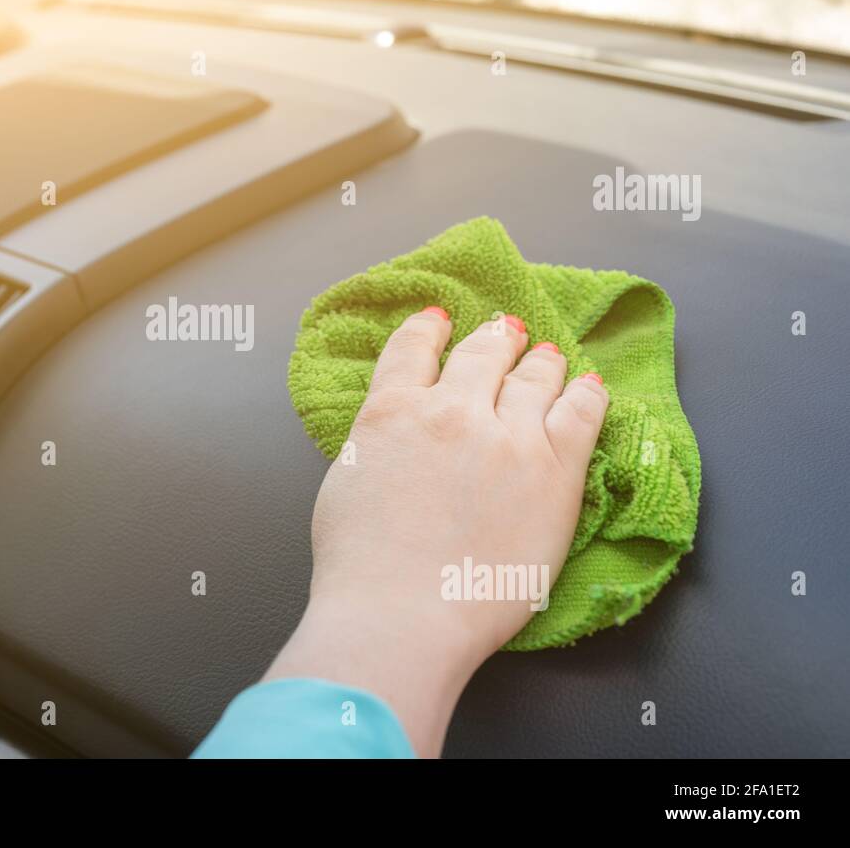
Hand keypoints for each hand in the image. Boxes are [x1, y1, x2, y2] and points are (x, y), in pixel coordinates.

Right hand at [263, 308, 608, 755]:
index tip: (437, 320)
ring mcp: (509, 438)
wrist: (402, 613)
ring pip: (534, 379)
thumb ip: (375, 441)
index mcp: (392, 411)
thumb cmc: (360, 567)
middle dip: (494, 339)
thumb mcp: (344, 481)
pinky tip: (590, 384)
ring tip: (547, 354)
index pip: (412, 350)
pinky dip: (587, 393)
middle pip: (481, 355)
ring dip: (541, 361)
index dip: (427, 330)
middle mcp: (452, 411)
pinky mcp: (555, 472)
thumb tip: (394, 432)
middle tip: (505, 329)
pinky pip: (581, 414)